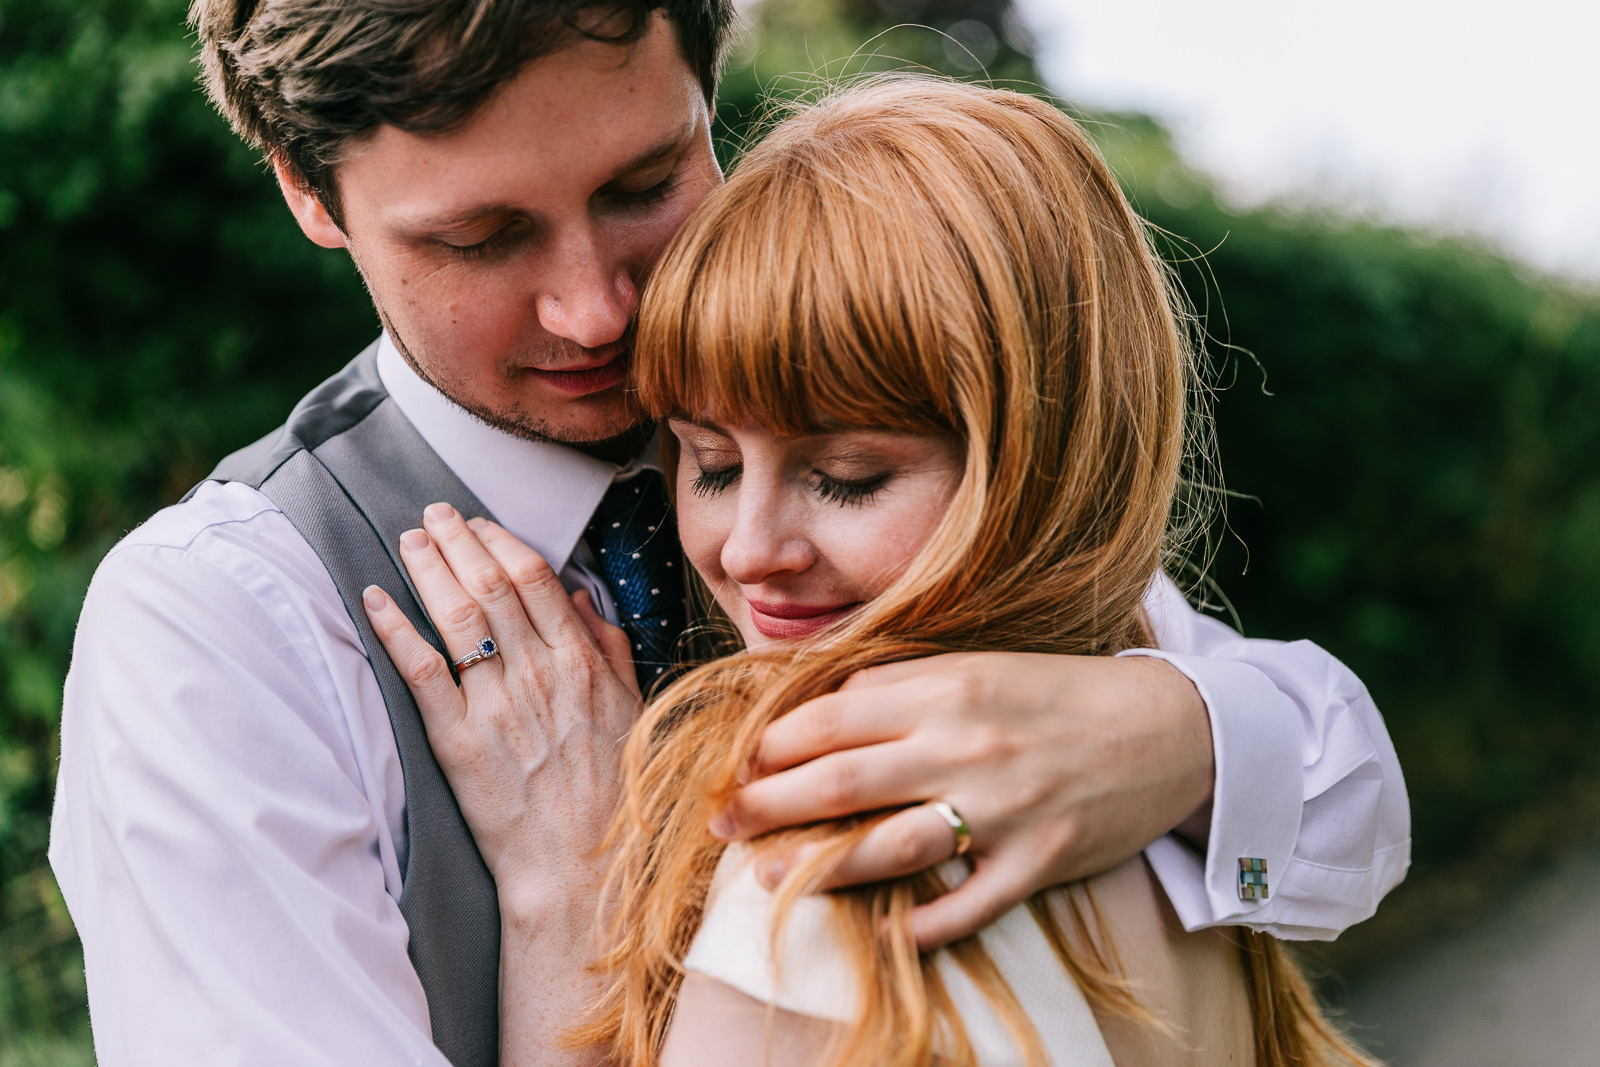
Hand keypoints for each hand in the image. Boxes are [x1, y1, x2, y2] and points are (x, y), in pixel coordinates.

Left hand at [362, 503, 641, 901]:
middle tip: (431, 514)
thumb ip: (608, 648)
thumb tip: (578, 595)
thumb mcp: (631, 710)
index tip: (478, 522)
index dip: (501, 541)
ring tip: (407, 540)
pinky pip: (422, 674)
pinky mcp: (458, 744)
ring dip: (427, 570)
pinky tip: (376, 599)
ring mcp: (497, 708)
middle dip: (456, 540)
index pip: (534, 579)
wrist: (581, 869)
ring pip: (456, 617)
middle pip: (489, 586)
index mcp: (582, 664)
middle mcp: (539, 676)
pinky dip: (396, 630)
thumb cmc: (612, 792)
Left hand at [708, 652, 1213, 949]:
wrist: (1170, 726)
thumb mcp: (976, 667)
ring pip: (888, 845)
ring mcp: (1003, 808)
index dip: (770, 745)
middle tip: (719, 823)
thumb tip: (811, 708)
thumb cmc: (1057, 694)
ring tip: (764, 878)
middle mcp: (966, 745)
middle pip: (839, 781)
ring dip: (816, 866)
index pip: (830, 719)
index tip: (735, 766)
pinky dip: (918, 925)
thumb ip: (898, 687)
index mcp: (946, 688)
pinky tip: (879, 934)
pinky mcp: (1039, 860)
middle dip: (765, 804)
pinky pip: (965, 905)